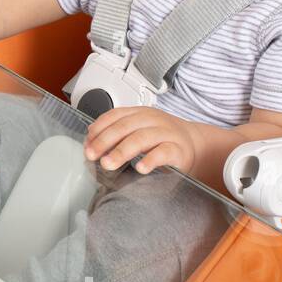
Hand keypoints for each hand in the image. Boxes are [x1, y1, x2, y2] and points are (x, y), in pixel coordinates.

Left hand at [83, 106, 201, 174]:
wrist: (195, 145)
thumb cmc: (161, 141)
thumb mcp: (138, 132)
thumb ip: (116, 136)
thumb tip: (90, 145)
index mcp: (139, 113)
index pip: (115, 116)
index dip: (99, 129)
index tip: (87, 144)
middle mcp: (152, 120)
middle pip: (124, 127)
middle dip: (105, 141)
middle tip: (92, 155)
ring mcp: (167, 133)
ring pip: (142, 138)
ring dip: (121, 151)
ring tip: (108, 164)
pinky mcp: (179, 150)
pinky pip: (164, 152)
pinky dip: (151, 160)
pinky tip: (140, 168)